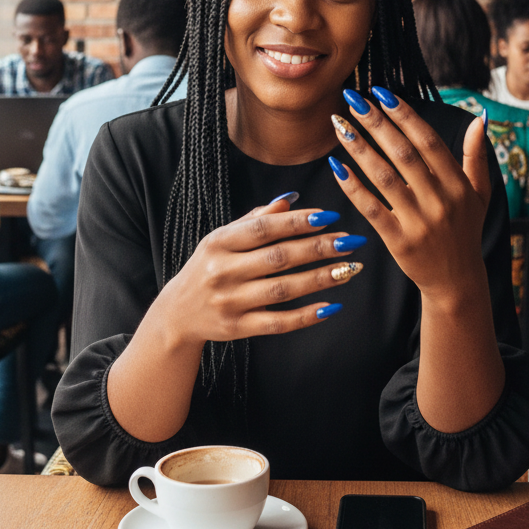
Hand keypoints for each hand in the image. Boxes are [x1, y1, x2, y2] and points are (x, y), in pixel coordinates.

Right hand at [155, 196, 361, 347]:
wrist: (177, 314)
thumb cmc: (208, 267)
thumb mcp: (222, 238)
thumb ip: (255, 219)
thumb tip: (292, 200)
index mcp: (218, 242)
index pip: (264, 228)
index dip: (298, 222)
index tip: (330, 217)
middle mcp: (222, 271)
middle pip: (278, 257)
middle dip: (319, 248)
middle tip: (351, 242)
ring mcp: (229, 302)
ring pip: (283, 289)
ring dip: (320, 279)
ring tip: (349, 269)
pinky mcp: (237, 328)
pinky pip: (278, 323)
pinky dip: (306, 316)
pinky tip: (331, 306)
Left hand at [331, 89, 491, 307]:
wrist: (457, 282)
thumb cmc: (465, 231)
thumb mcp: (480, 194)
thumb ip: (476, 157)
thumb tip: (479, 119)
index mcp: (459, 184)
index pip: (428, 142)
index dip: (405, 116)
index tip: (383, 93)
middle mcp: (440, 201)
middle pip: (403, 154)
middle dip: (376, 123)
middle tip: (353, 99)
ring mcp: (419, 222)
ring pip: (384, 178)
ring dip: (359, 148)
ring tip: (339, 125)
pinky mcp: (399, 242)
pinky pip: (372, 209)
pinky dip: (353, 187)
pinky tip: (336, 166)